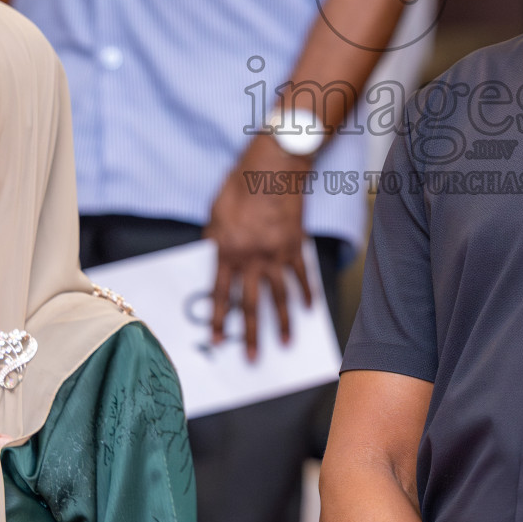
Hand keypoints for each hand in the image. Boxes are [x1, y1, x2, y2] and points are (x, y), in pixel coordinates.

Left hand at [204, 133, 313, 360]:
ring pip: (280, 296)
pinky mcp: (296, 245)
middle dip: (250, 334)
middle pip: (251, 304)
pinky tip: (308, 308)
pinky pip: (302, 275)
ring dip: (283, 322)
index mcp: (227, 250)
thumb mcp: (215, 211)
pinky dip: (307, 293)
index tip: (218, 340)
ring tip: (286, 343)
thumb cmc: (240, 184)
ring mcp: (277, 253)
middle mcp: (252, 257)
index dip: (218, 319)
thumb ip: (214, 240)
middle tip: (251, 357)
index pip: (220, 294)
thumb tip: (214, 260)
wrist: (274, 165)